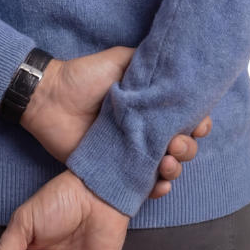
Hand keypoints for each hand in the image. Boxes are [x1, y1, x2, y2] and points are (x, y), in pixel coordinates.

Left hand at [21, 48, 211, 196]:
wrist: (51, 99)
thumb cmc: (84, 76)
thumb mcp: (119, 61)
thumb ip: (146, 63)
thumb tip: (174, 69)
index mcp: (150, 106)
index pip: (184, 118)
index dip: (198, 123)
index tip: (198, 123)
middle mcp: (145, 130)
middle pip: (182, 145)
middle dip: (188, 147)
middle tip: (175, 142)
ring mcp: (131, 152)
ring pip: (167, 167)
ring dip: (175, 168)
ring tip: (166, 163)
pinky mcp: (115, 171)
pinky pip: (142, 186)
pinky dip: (156, 188)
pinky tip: (159, 185)